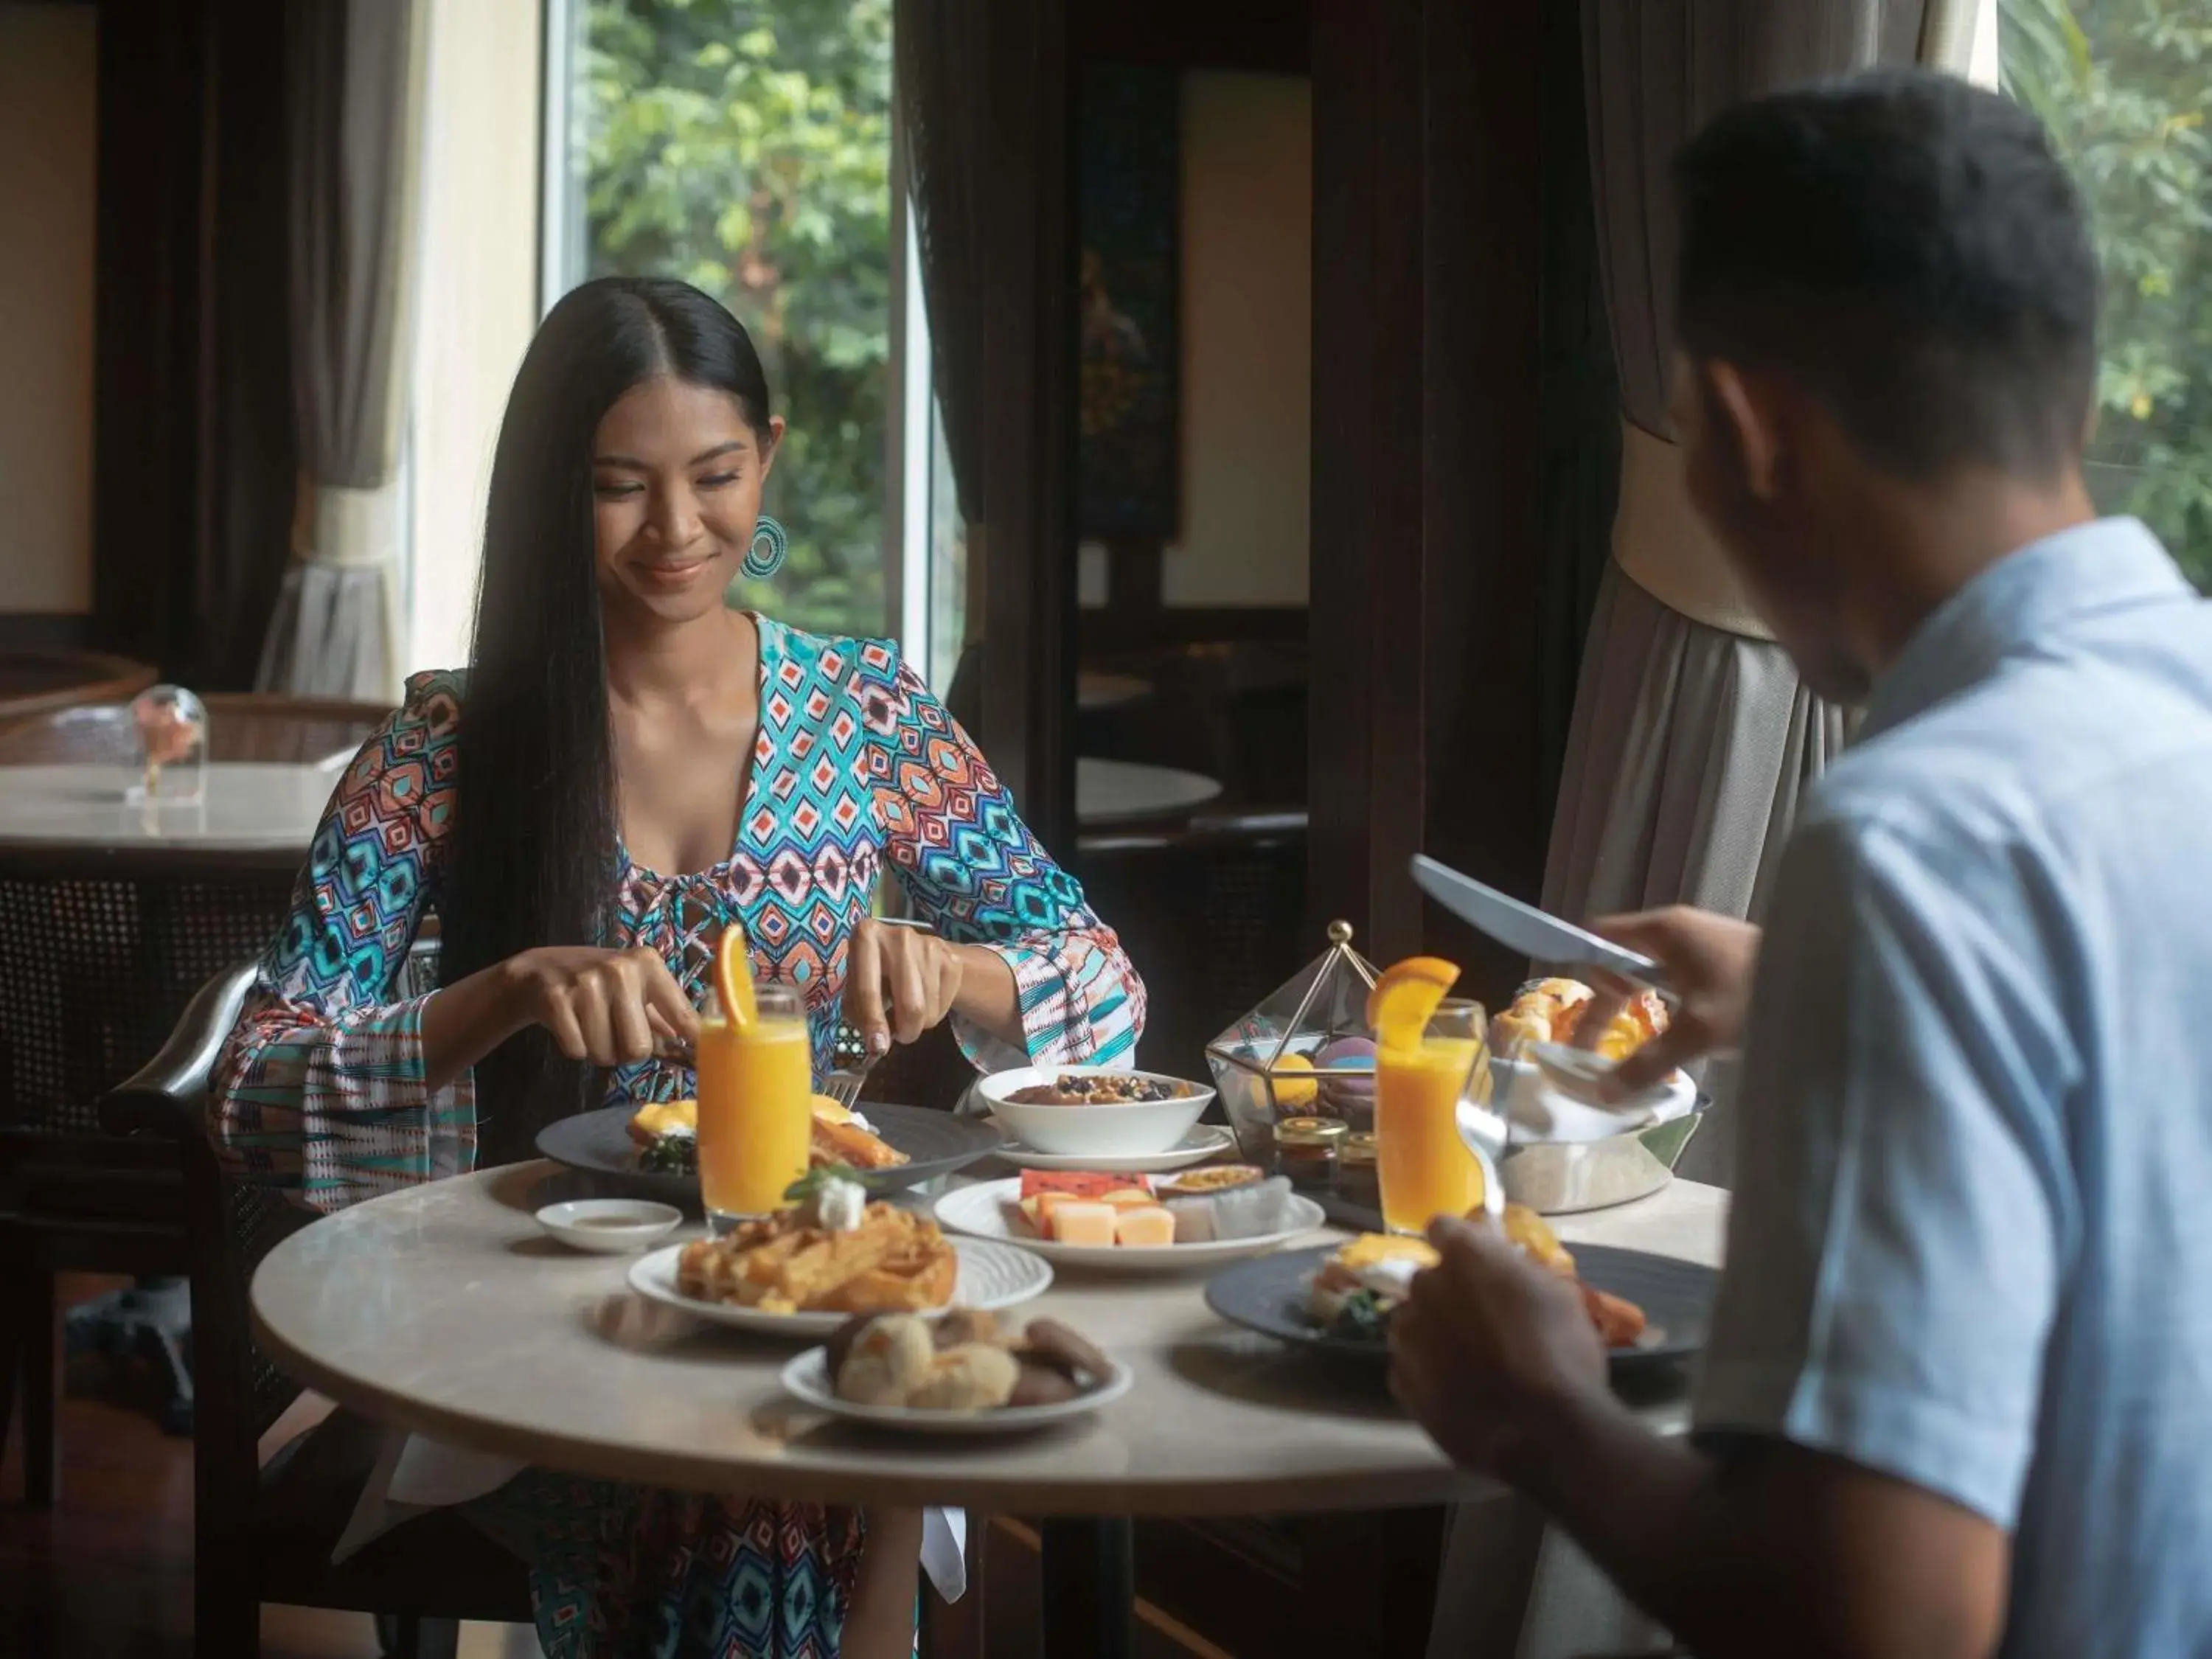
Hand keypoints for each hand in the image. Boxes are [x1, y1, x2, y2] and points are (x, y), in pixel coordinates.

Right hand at [501, 946, 697, 1066]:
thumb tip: (697, 1052)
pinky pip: (577, 1050)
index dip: (693, 1043)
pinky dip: (575, 1048)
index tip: (702, 1061)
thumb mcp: (636, 989)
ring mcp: (587, 983)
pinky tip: (571, 1025)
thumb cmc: (600, 985)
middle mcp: (620, 970)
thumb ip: (666, 1019)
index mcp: (648, 964)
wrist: (539, 971)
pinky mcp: (557, 1000)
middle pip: (639, 1048)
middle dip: (627, 1053)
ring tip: (590, 1026)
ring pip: (606, 1055)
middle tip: (615, 1034)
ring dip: (599, 1051)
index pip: (682, 1016)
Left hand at [844, 918, 964, 1054]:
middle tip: (900, 1037)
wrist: (916, 951)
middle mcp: (899, 936)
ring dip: (918, 1024)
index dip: (873, 1022)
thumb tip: (879, 1044)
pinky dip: (933, 1013)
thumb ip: (860, 1013)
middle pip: (911, 1005)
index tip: (877, 1047)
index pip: (869, 989)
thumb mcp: (855, 987)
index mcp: (866, 936)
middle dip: (906, 1031)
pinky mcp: (951, 959)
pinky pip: (944, 1005)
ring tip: (907, 1013)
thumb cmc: (875, 973)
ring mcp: (929, 946)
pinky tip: (923, 999)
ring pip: (929, 1010)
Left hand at [1389, 1216, 1609, 1482]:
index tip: (1476, 1261)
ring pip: (1413, 1322)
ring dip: (1433, 1332)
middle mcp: (1425, 1287)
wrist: (1541, 1430)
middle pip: (1429, 1279)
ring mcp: (1407, 1336)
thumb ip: (1522, 1271)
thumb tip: (1508, 1265)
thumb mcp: (1560, 1295)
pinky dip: (1427, 1372)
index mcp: (1464, 1255)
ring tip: (1468, 1363)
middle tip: (1482, 1321)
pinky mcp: (1401, 1381)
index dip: (1459, 1243)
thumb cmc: (1561, 1354)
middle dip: (1450, 1293)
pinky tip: (1458, 1392)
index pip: (1442, 1228)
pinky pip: (1409, 1365)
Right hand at [1578, 906, 1760, 1096]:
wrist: (1831, 982)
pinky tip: (1680, 1033)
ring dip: (1640, 1005)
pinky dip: (1668, 1003)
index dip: (1585, 976)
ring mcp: (1702, 940)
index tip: (1583, 1020)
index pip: (1599, 937)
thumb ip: (1647, 1063)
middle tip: (1602, 1044)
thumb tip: (1604, 1092)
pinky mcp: (1723, 956)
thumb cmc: (1756, 995)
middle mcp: (1678, 928)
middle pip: (1622, 958)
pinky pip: (1677, 977)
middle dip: (1609, 1001)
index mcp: (1663, 930)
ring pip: (1651, 971)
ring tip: (1639, 1043)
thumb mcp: (1697, 1034)